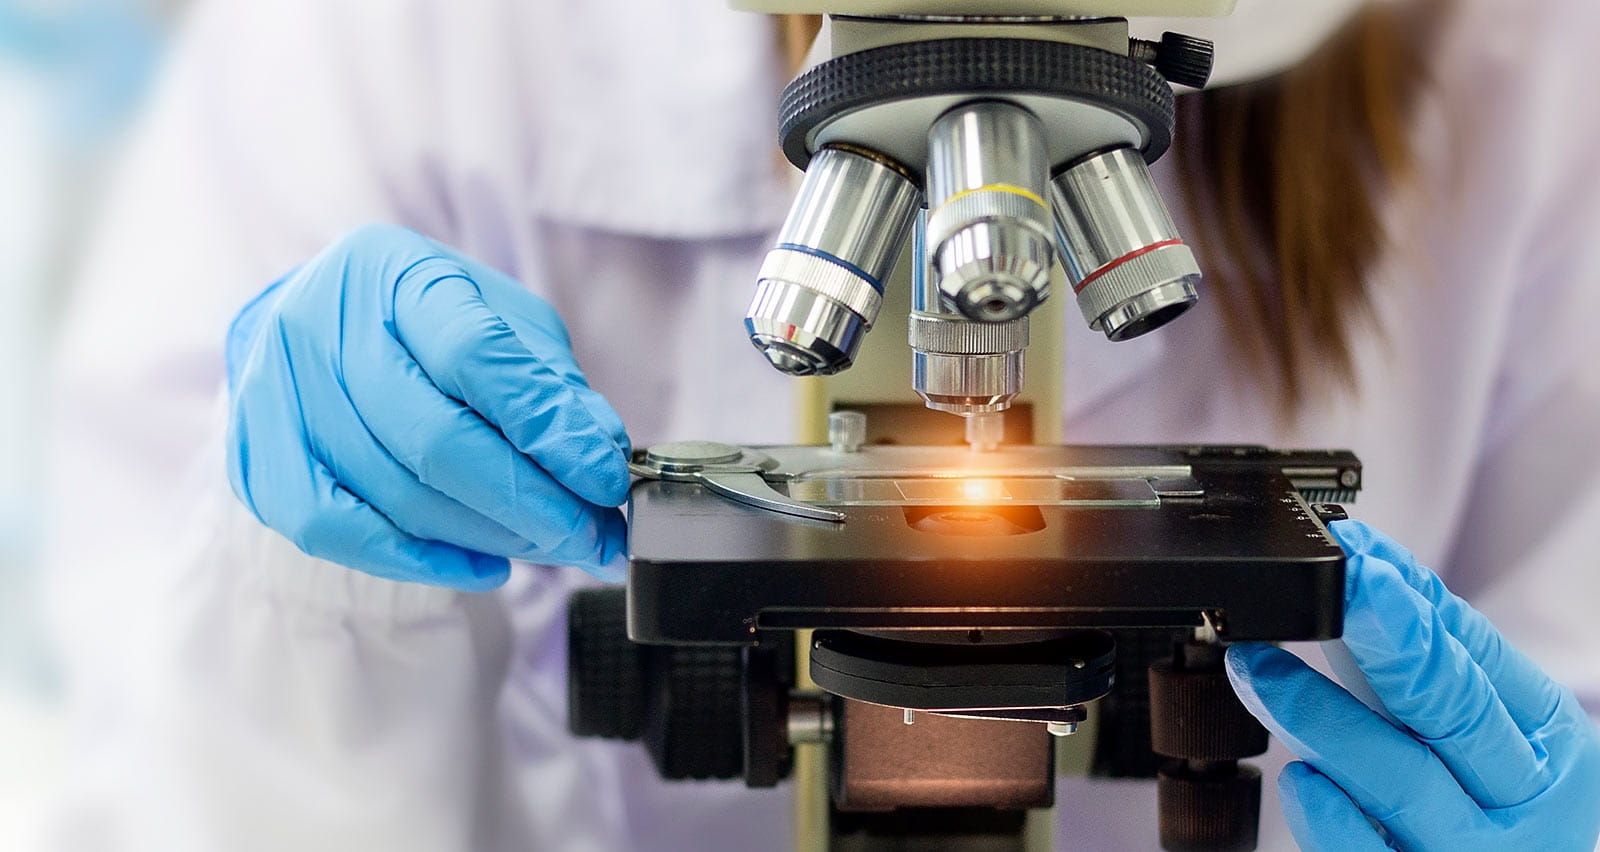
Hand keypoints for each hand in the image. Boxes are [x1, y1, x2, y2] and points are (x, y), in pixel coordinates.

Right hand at [225, 225, 630, 589]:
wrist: (315, 334)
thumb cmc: (427, 328)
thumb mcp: (505, 327)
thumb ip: (552, 387)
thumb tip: (601, 455)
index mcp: (393, 271)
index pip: (476, 355)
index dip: (547, 428)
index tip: (606, 481)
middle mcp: (320, 324)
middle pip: (435, 438)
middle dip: (530, 502)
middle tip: (592, 537)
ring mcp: (275, 394)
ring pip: (396, 495)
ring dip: (491, 537)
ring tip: (553, 548)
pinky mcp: (254, 461)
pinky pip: (340, 532)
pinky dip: (421, 560)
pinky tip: (483, 565)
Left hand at [1226, 519, 1599, 851]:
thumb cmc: (1495, 801)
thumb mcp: (1490, 729)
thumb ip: (1427, 661)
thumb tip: (1359, 576)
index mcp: (1547, 744)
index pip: (1475, 662)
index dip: (1412, 611)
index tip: (1360, 562)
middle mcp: (1519, 804)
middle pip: (1452, 713)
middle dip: (1389, 643)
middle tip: (1324, 595)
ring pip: (1399, 782)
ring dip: (1321, 716)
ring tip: (1257, 670)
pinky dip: (1329, 815)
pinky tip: (1298, 777)